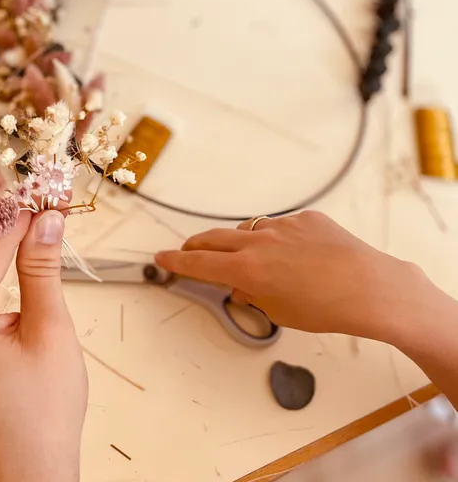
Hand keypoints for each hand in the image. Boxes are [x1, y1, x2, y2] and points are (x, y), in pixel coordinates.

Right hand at [155, 211, 449, 344]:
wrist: (371, 288)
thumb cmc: (327, 307)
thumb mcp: (279, 312)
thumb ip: (252, 296)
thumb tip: (242, 287)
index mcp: (246, 269)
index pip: (198, 264)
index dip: (175, 262)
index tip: (161, 259)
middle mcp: (259, 243)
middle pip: (213, 239)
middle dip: (195, 246)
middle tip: (187, 252)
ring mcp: (282, 227)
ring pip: (245, 230)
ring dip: (237, 242)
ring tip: (244, 258)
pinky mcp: (306, 219)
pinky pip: (279, 226)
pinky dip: (275, 238)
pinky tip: (291, 255)